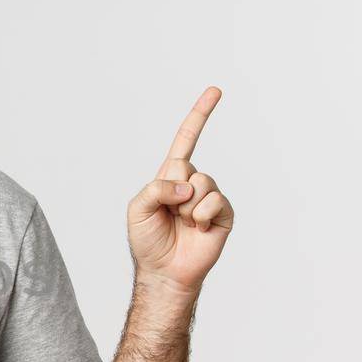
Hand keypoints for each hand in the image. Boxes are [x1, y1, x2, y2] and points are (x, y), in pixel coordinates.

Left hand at [127, 86, 235, 296]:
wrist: (164, 271)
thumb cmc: (147, 240)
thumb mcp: (137, 208)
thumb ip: (155, 188)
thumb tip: (188, 185)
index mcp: (171, 176)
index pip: (186, 140)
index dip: (200, 115)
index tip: (215, 90)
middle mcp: (193, 183)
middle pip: (187, 166)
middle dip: (173, 191)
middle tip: (170, 213)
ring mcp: (210, 198)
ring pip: (203, 183)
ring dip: (187, 207)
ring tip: (184, 223)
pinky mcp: (224, 214)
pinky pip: (215, 201)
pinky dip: (201, 216)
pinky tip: (198, 229)